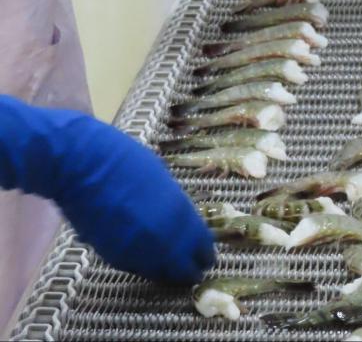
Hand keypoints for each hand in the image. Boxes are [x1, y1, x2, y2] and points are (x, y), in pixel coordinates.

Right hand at [0, 96, 213, 282]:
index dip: (205, 254)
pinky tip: (145, 255)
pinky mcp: (110, 255)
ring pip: (158, 273)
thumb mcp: (164, 181)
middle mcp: (162, 240)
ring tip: (170, 264)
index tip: (206, 256)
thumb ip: (175, 207)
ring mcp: (135, 252)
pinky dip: (144, 264)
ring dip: (166, 270)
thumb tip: (178, 223)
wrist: (82, 166)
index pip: (202, 248)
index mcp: (180, 216)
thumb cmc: (126, 161)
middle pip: (183, 270)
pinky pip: (135, 267)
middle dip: (189, 270)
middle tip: (191, 268)